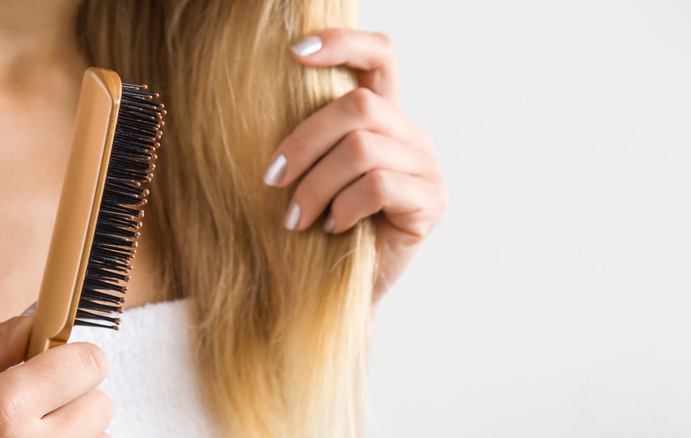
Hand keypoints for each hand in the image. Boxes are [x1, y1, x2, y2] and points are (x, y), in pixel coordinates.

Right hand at [0, 317, 111, 436]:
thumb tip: (36, 322)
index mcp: (3, 413)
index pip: (90, 363)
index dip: (69, 358)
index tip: (48, 364)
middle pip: (99, 405)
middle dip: (71, 397)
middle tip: (26, 406)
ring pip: (95, 437)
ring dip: (70, 430)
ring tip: (19, 435)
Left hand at [263, 28, 447, 301]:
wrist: (338, 290)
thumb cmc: (319, 229)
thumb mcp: (310, 173)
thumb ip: (310, 137)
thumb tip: (265, 96)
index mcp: (383, 117)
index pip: (380, 56)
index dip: (343, 43)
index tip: (294, 52)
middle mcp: (411, 135)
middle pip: (358, 106)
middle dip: (304, 142)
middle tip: (273, 179)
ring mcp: (426, 168)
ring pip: (362, 149)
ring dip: (316, 186)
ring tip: (297, 218)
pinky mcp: (431, 202)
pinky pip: (377, 186)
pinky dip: (344, 208)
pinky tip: (334, 228)